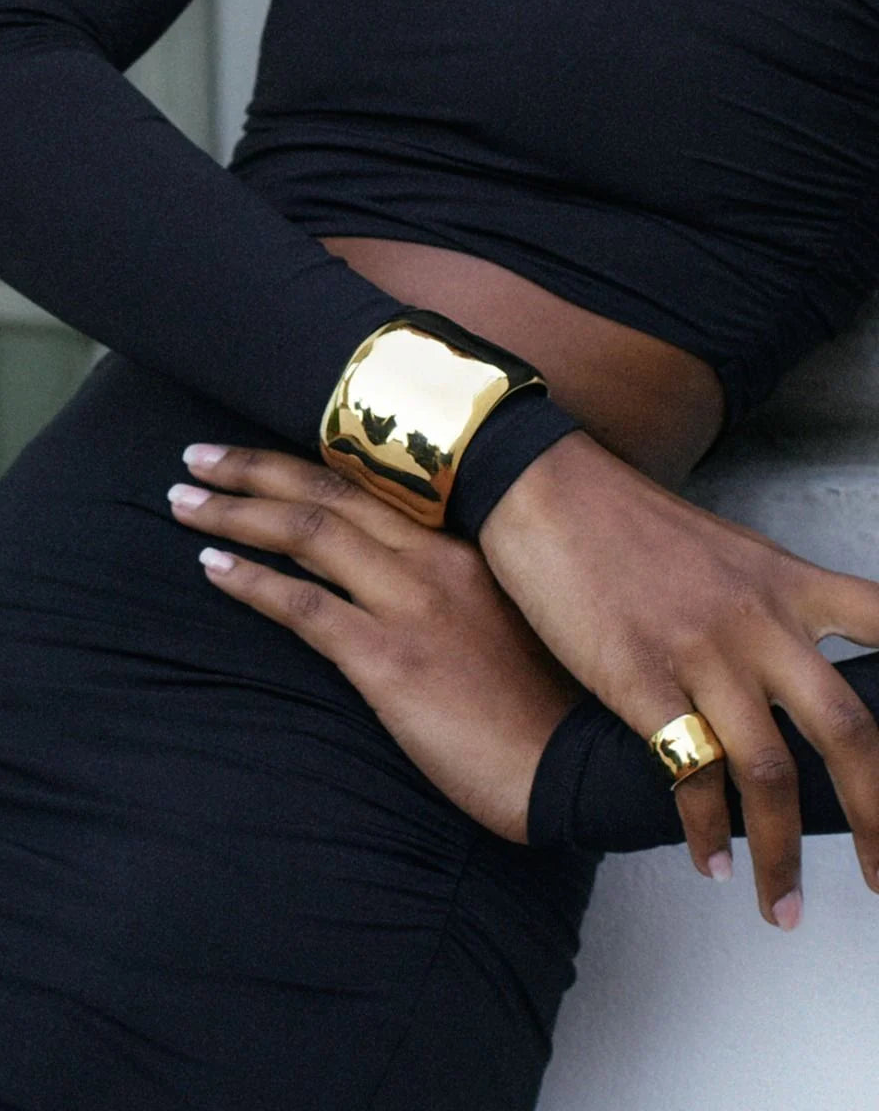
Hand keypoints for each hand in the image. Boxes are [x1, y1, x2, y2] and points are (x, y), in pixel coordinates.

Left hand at [168, 445, 583, 843]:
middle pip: (330, 489)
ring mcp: (415, 603)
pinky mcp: (392, 659)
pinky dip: (252, 582)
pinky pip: (306, 606)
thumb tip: (403, 577)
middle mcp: (439, 557)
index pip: (376, 482)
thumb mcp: (515, 619)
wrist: (581, 771)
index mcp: (471, 544)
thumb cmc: (554, 704)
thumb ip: (462, 584)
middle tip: (197, 454)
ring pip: (308, 532)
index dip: (310, 458)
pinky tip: (212, 569)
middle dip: (254, 468)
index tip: (263, 451)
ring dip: (236, 513)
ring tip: (182, 500)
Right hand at [480, 430, 878, 928]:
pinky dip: (705, 831)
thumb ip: (771, 607)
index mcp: (788, 582)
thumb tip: (793, 667)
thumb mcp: (726, 551)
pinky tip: (710, 859)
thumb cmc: (628, 521)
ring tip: (782, 904)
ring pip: (771, 773)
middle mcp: (760, 621)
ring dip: (784, 854)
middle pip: (851, 732)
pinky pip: (690, 775)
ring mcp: (702, 653)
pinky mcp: (639, 680)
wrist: (548, 493)